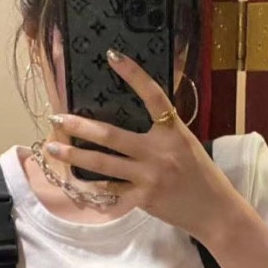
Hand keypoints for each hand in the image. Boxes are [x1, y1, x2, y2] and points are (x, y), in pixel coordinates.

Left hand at [46, 49, 241, 242]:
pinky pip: (111, 189)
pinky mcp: (142, 198)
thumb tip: (133, 116)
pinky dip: (94, 184)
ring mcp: (148, 177)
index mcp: (173, 132)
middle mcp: (159, 152)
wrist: (214, 211)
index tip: (112, 56)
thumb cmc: (201, 175)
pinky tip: (76, 178)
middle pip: (111, 136)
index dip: (134, 74)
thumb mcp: (187, 144)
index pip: (153, 96)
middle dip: (79, 127)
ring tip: (53, 149)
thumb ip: (163, 131)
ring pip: (103, 164)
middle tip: (57, 118)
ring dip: (75, 156)